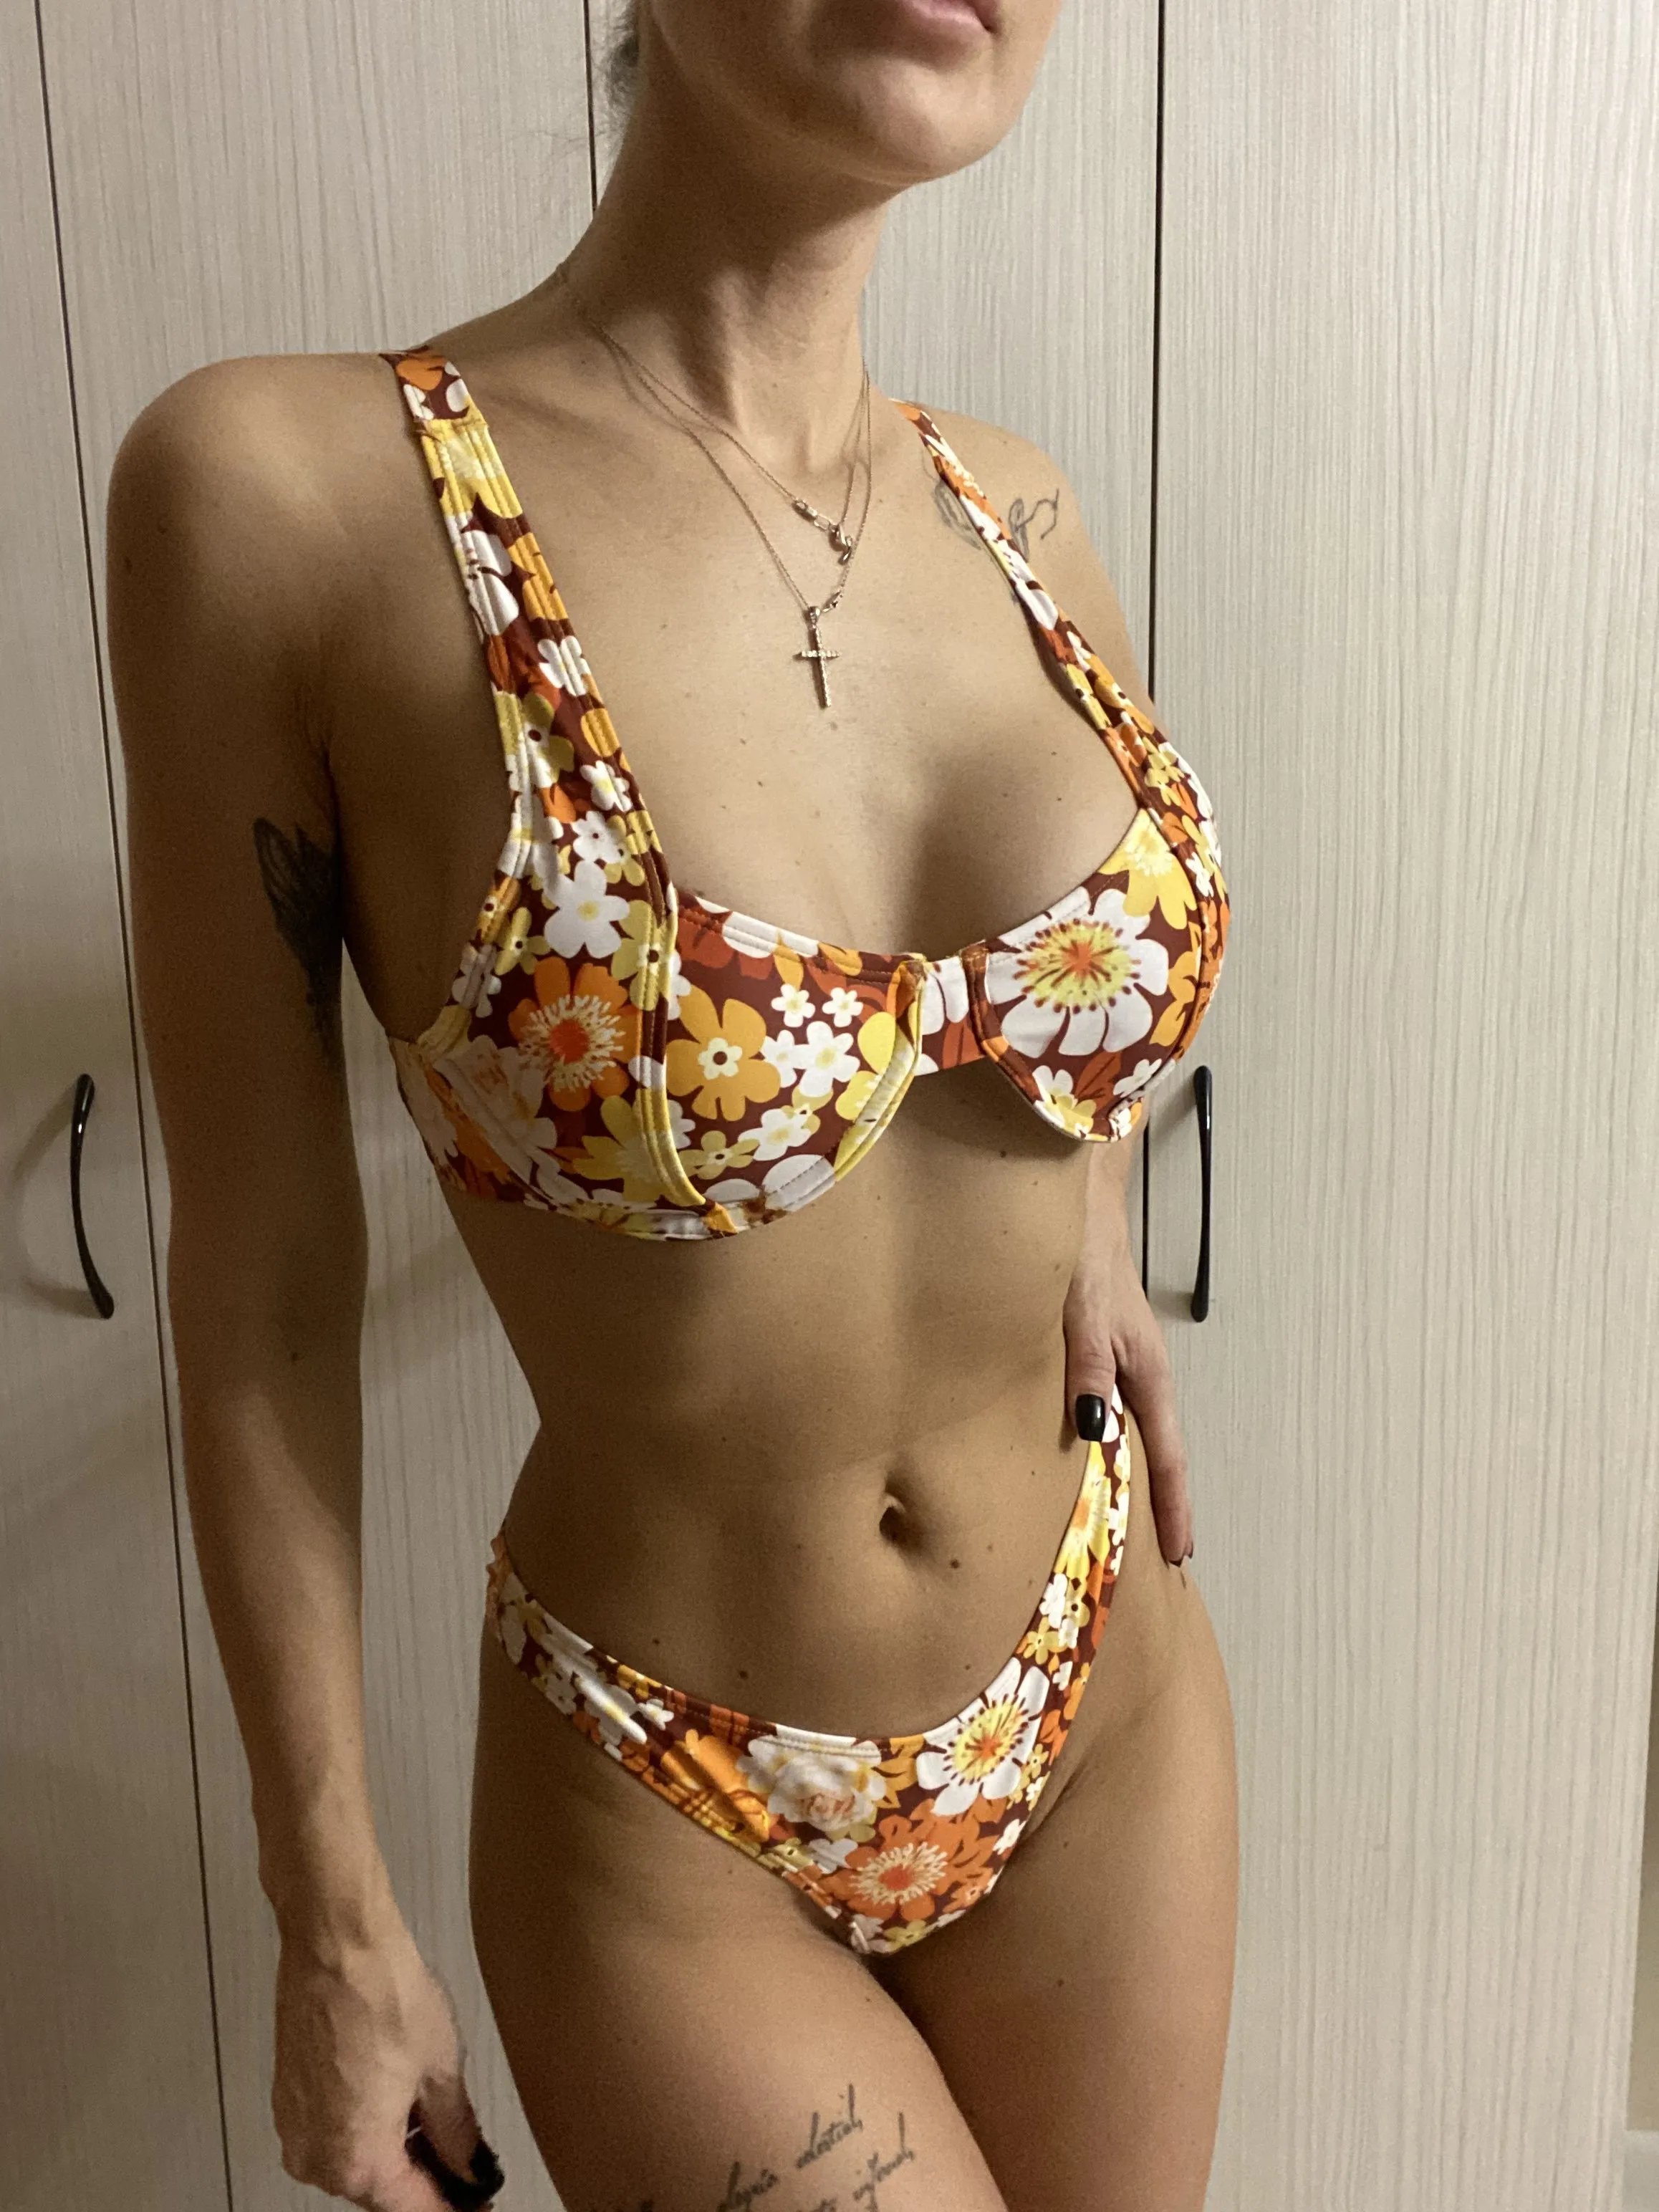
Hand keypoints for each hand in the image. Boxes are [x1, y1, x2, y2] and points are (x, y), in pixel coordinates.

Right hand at [273, 1909, 501, 2209]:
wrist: (338, 1944)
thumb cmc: (382, 1993)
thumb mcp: (442, 2070)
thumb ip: (457, 2134)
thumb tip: (469, 2165)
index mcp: (356, 2161)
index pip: (413, 2207)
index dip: (451, 2204)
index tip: (474, 2201)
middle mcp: (315, 2156)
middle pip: (380, 2190)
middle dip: (423, 2177)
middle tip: (464, 2161)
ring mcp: (296, 2128)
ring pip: (356, 2161)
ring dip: (397, 2151)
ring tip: (438, 2122)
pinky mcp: (288, 2100)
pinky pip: (333, 2133)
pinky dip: (368, 2125)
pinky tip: (399, 2099)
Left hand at [1064, 1226, 1192, 1566]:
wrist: (1077, 1206)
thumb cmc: (1082, 1257)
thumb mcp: (1082, 1317)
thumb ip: (1088, 1371)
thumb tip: (1094, 1433)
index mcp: (1147, 1374)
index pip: (1168, 1456)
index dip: (1175, 1506)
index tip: (1181, 1553)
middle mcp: (1139, 1375)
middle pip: (1157, 1453)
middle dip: (1160, 1504)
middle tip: (1158, 1558)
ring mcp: (1121, 1364)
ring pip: (1132, 1434)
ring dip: (1131, 1477)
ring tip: (1126, 1525)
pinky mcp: (1098, 1352)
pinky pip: (1108, 1412)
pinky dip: (1105, 1445)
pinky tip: (1089, 1457)